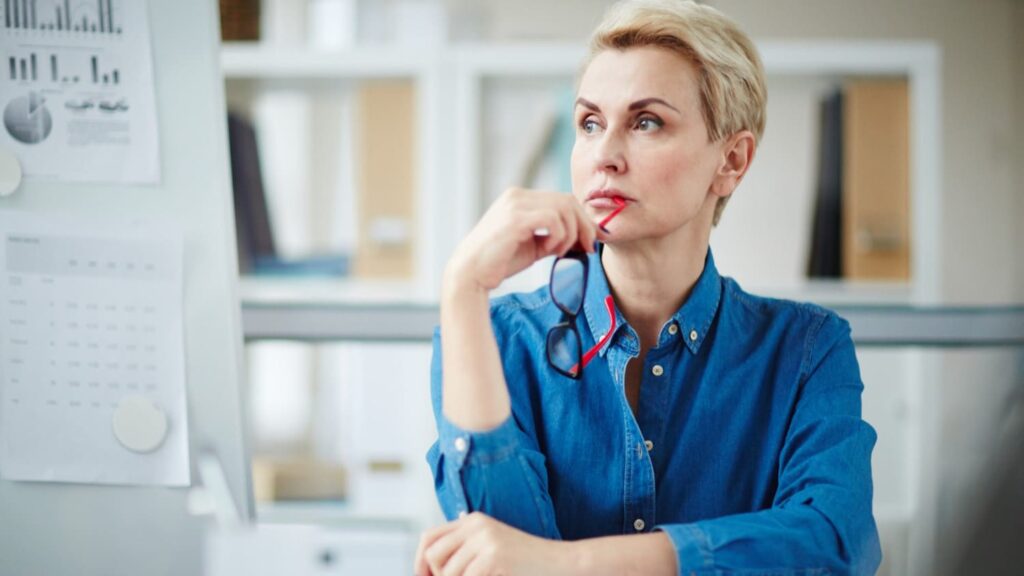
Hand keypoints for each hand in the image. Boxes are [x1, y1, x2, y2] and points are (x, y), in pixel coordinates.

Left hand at [414, 512, 574, 575]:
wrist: (559, 563)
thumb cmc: (523, 564)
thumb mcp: (489, 550)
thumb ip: (463, 553)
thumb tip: (428, 571)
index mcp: (472, 521)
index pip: (428, 538)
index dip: (419, 562)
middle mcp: (476, 525)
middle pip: (433, 555)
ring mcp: (486, 539)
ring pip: (449, 572)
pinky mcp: (495, 555)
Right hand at [445, 188, 605, 292]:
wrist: (471, 273)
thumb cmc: (500, 261)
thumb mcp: (534, 244)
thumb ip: (554, 235)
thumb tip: (585, 237)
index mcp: (521, 198)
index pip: (562, 199)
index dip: (582, 219)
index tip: (590, 241)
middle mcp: (518, 195)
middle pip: (567, 200)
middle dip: (584, 225)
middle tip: (588, 248)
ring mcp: (515, 204)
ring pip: (563, 208)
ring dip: (570, 234)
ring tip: (560, 252)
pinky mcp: (515, 218)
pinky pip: (552, 219)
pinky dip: (559, 236)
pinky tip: (549, 250)